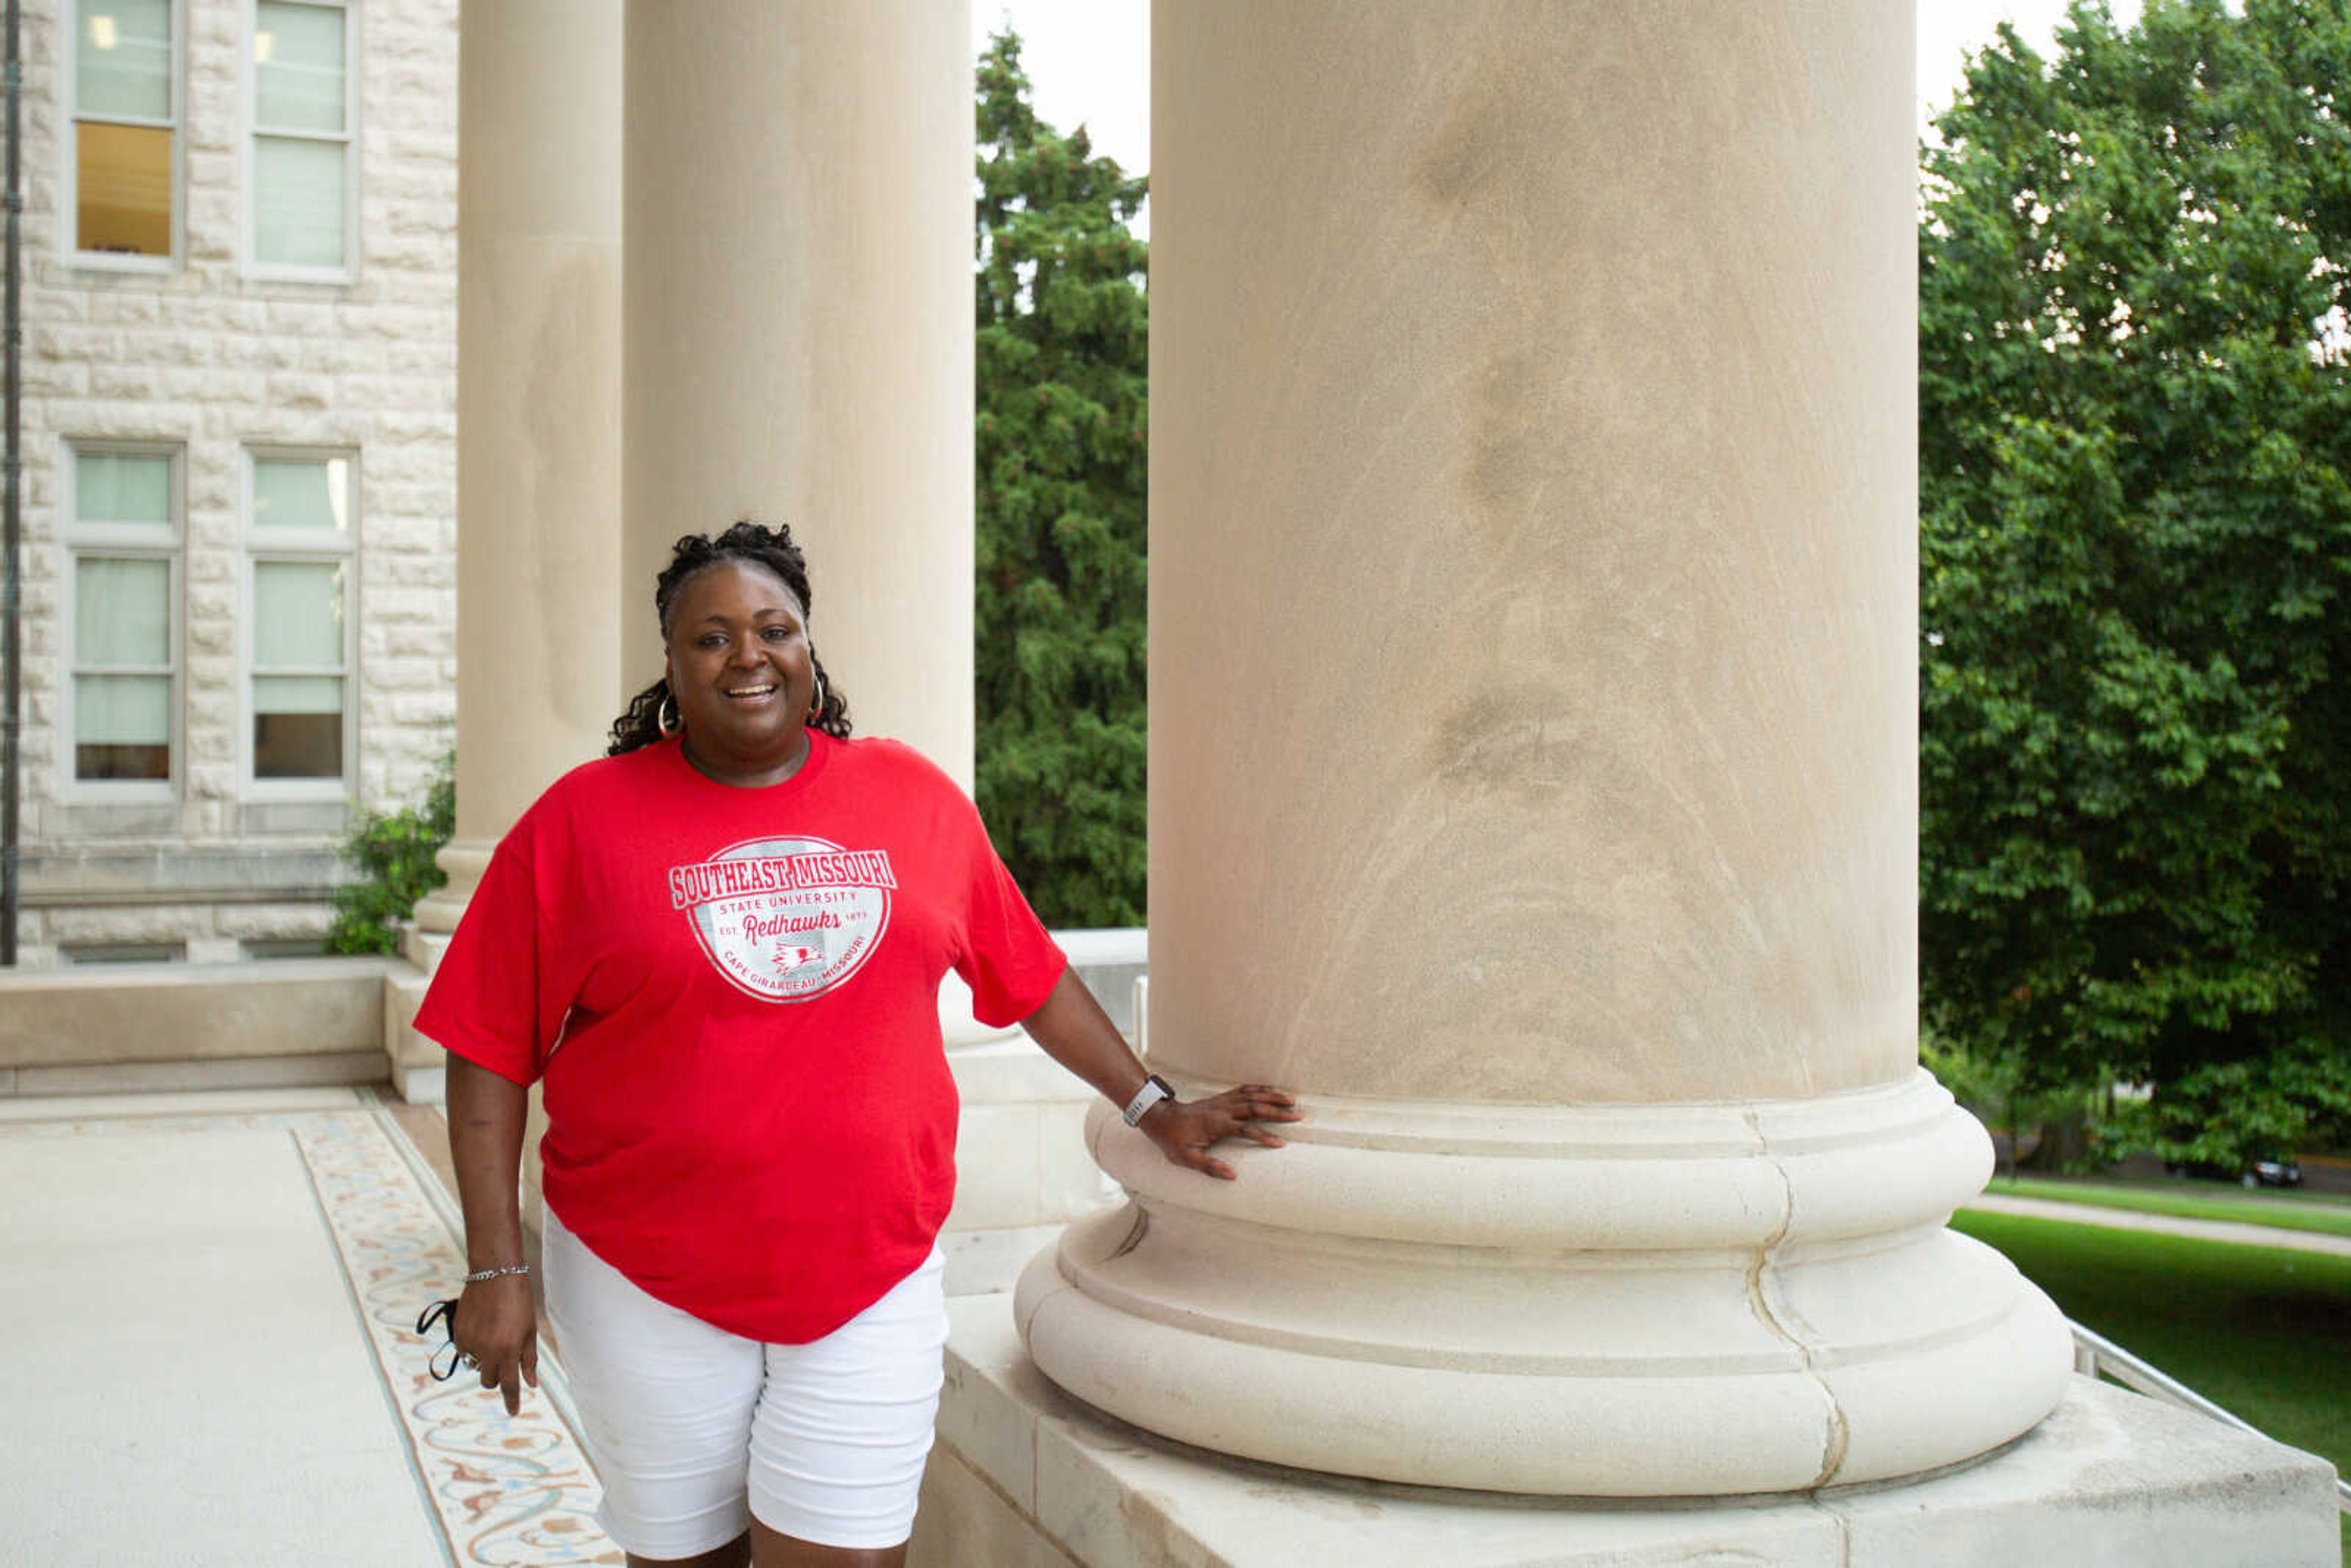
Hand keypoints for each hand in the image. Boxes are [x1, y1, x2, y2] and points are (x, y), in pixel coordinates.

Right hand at [451, 1272, 538, 1415]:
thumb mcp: (530, 1330)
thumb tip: (531, 1384)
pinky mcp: (459, 1334)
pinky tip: (482, 1328)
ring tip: (493, 1336)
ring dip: (484, 1362)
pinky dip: (473, 1348)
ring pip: (476, 1367)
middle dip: (497, 1377)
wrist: (495, 1275)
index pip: (509, 1384)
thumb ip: (529, 1359)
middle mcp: (488, 1350)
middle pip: (489, 1381)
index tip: (513, 1412)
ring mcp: (471, 1343)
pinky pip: (465, 1352)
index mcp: (509, 1350)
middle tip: (503, 1358)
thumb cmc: (519, 1301)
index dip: (512, 1400)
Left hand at [1139, 1083, 1301, 1179]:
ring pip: (1252, 1095)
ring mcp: (1222, 1101)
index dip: (1263, 1136)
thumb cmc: (1174, 1141)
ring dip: (1272, 1097)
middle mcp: (1222, 1110)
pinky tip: (1271, 1091)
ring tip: (1291, 1100)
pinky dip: (1259, 1089)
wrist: (1162, 1119)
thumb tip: (1232, 1175)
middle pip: (1254, 1107)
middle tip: (1297, 1115)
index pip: (1245, 1129)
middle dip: (1277, 1111)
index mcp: (1216, 1124)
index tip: (1280, 1143)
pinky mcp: (1221, 1098)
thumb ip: (1209, 1167)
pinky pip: (1244, 1090)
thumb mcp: (1187, 1159)